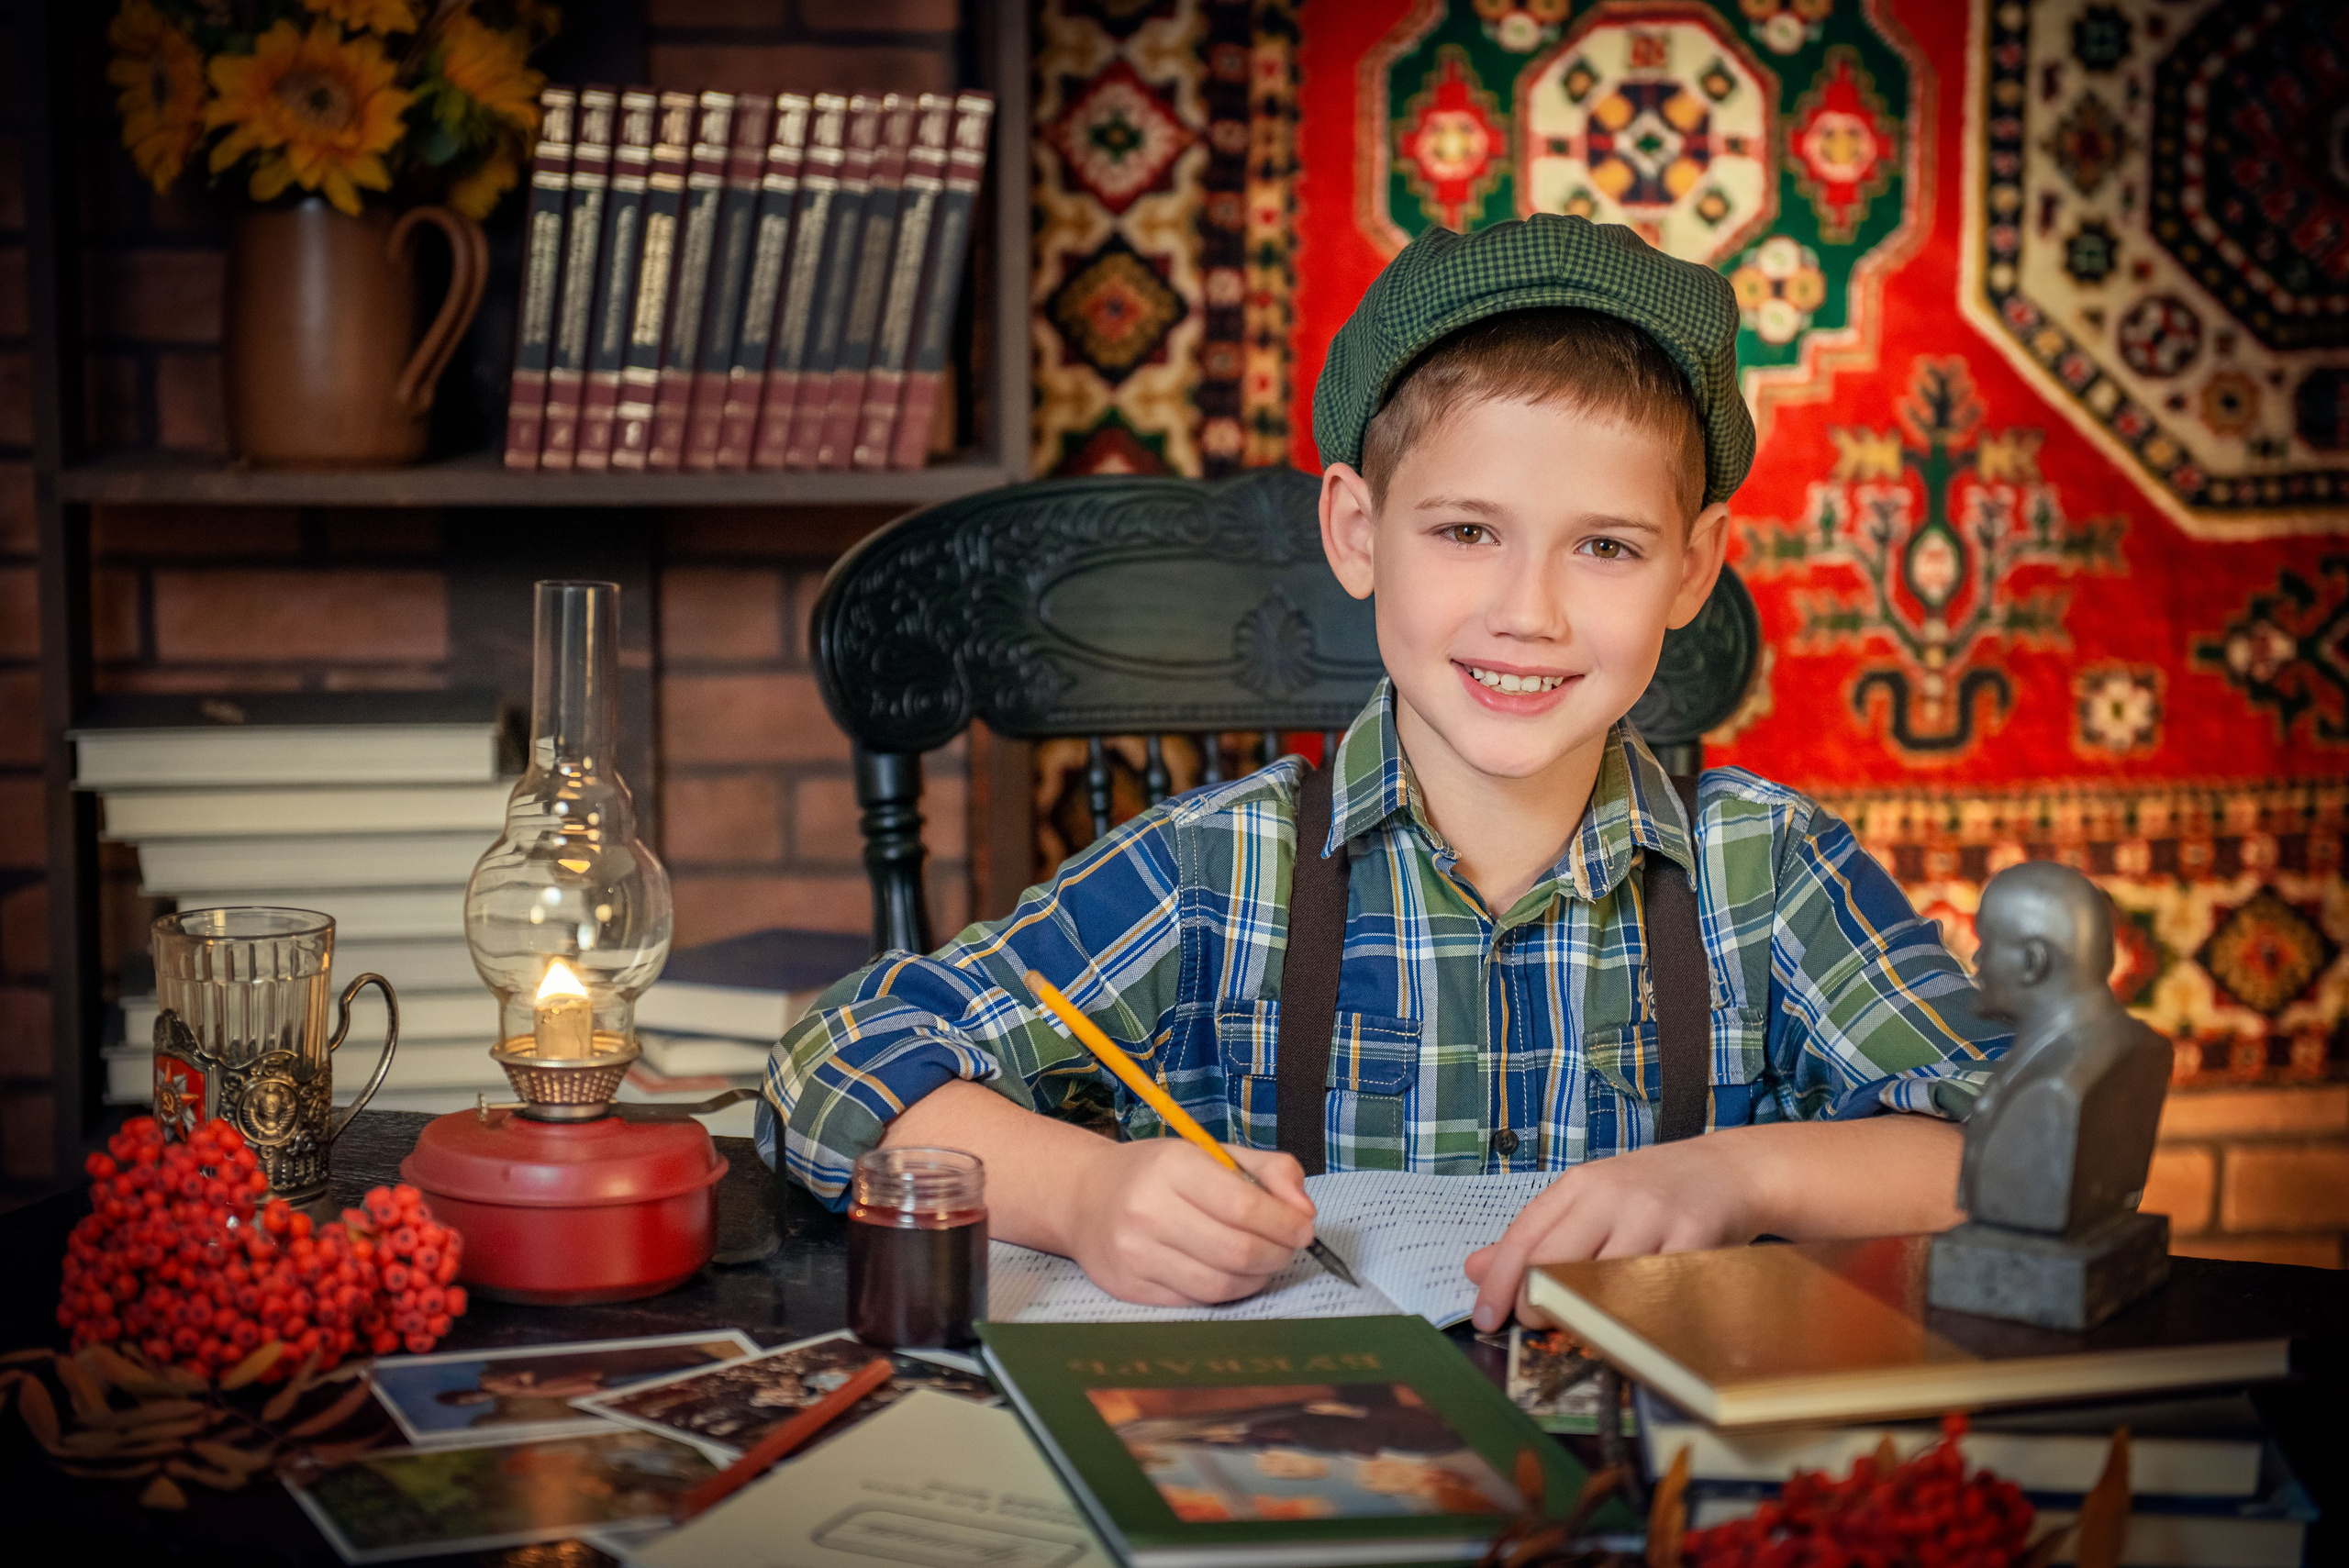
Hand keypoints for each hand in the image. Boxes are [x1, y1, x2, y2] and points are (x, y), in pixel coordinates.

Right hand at [1062, 1139, 1315, 1306]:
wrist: (1084, 1196)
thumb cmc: (1158, 1173)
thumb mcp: (1212, 1153)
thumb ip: (1270, 1170)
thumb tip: (1304, 1211)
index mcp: (1172, 1166)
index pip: (1243, 1204)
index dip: (1284, 1222)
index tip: (1303, 1227)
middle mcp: (1148, 1210)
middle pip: (1237, 1250)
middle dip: (1278, 1253)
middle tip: (1288, 1247)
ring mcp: (1135, 1253)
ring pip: (1220, 1284)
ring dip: (1257, 1278)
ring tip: (1263, 1261)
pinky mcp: (1129, 1287)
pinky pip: (1196, 1302)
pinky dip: (1226, 1292)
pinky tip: (1230, 1274)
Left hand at [1463, 1135, 1762, 1331]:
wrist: (1730, 1170)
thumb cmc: (1652, 1192)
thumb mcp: (1589, 1201)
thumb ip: (1536, 1235)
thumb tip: (1475, 1268)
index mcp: (1580, 1185)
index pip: (1525, 1235)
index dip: (1499, 1282)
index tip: (1484, 1318)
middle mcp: (1612, 1196)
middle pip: (1556, 1258)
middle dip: (1537, 1302)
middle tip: (1534, 1325)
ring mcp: (1654, 1217)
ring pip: (1604, 1281)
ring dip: (1586, 1315)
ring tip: (1581, 1330)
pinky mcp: (1695, 1239)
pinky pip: (1655, 1292)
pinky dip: (1639, 1317)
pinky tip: (1632, 1327)